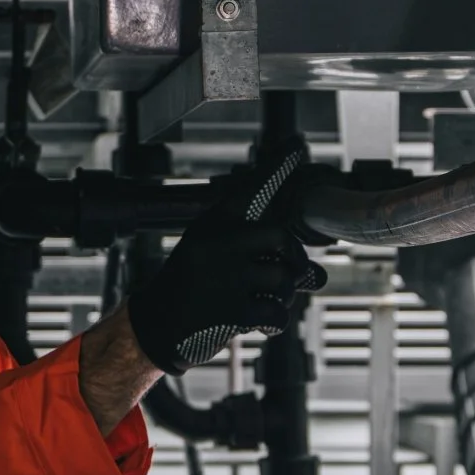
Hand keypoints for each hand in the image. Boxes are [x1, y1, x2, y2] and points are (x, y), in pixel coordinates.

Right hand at [127, 146, 327, 375]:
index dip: (276, 169)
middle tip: (291, 273)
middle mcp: (218, 246)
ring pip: (283, 279)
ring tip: (265, 302)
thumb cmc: (190, 291)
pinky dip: (276, 321)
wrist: (154, 328)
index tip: (298, 146)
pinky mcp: (230, 312)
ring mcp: (225, 279)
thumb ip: (265, 260)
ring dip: (284, 296)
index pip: (250, 191)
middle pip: (281, 237)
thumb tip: (320, 276)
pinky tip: (263, 324)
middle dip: (295, 258)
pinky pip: (276, 312)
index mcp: (212, 226)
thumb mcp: (211, 257)